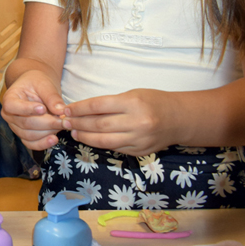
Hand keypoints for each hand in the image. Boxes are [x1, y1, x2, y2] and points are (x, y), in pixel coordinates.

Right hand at [1, 70, 64, 149]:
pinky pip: (31, 144)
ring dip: (48, 133)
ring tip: (62, 125)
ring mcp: (15, 126)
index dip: (27, 109)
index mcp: (9, 98)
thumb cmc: (38, 83)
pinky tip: (55, 139)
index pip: (12, 106)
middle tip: (64, 120)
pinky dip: (43, 144)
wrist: (37, 88)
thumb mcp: (44, 84)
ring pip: (29, 135)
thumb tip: (61, 110)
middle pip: (25, 123)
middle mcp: (9, 115)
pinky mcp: (24, 135)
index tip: (43, 108)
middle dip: (46, 123)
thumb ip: (52, 96)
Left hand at [62, 88, 176, 155]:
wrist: (180, 119)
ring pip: (104, 140)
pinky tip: (89, 139)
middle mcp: (136, 122)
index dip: (79, 108)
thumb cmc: (153, 101)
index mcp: (133, 103)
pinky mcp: (140, 151)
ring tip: (73, 132)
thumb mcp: (133, 94)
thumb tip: (82, 110)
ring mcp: (139, 139)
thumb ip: (110, 103)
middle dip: (78, 124)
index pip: (98, 106)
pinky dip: (100, 144)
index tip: (66, 109)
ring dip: (85, 137)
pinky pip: (115, 148)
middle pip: (99, 125)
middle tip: (64, 122)